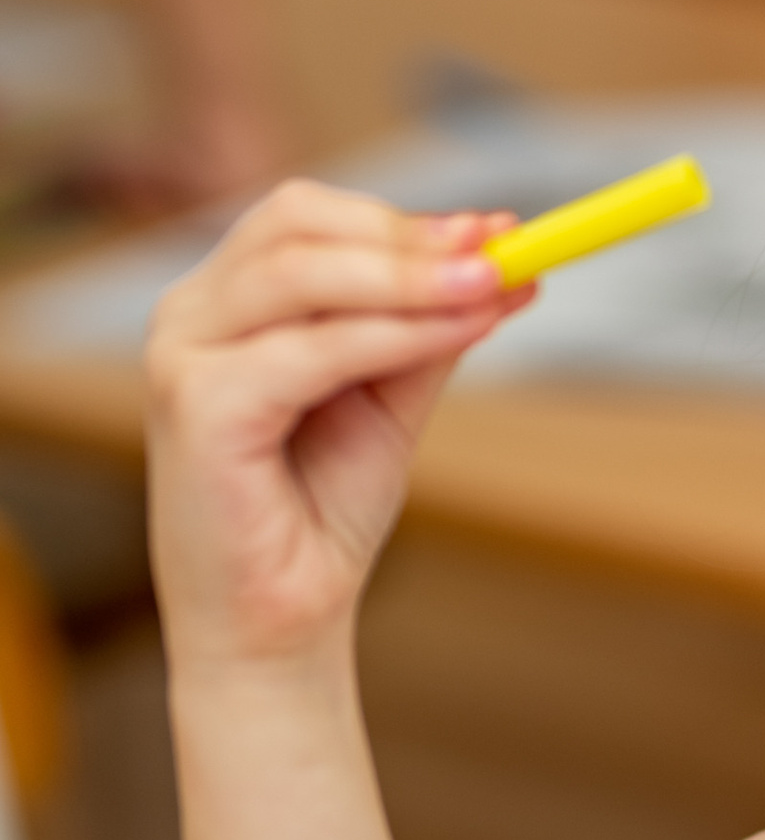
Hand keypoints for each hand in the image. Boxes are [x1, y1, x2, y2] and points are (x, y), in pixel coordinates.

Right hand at [146, 181, 529, 673]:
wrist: (282, 622)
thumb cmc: (321, 511)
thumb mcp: (391, 397)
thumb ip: (430, 326)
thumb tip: (507, 255)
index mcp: (228, 302)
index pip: (306, 217)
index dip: (403, 218)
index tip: (498, 228)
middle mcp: (191, 315)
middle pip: (297, 224)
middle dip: (407, 236)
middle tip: (499, 248)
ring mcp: (182, 355)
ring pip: (303, 275)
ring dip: (410, 277)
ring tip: (491, 286)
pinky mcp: (197, 407)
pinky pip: (309, 351)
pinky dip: (392, 335)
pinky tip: (459, 333)